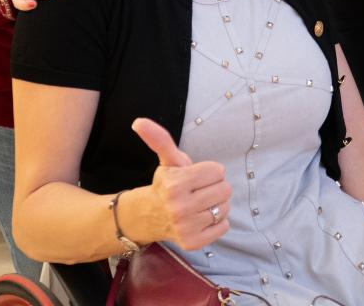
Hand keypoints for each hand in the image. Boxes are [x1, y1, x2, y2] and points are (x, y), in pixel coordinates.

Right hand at [132, 118, 231, 250]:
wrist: (149, 217)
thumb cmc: (166, 185)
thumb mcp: (167, 160)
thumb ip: (159, 138)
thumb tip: (138, 121)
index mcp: (175, 184)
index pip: (218, 171)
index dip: (209, 171)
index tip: (196, 177)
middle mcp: (179, 208)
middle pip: (225, 189)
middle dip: (214, 187)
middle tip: (198, 191)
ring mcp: (186, 227)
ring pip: (225, 208)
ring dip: (216, 204)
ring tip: (199, 204)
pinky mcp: (193, 242)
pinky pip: (224, 226)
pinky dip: (217, 221)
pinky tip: (201, 218)